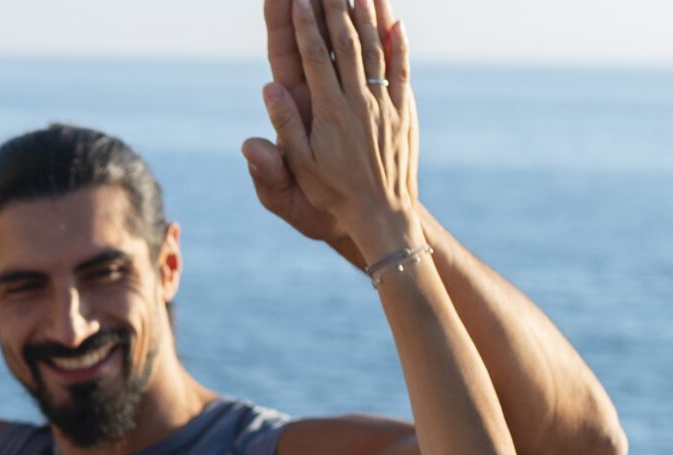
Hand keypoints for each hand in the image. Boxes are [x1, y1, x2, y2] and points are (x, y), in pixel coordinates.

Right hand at [257, 0, 422, 266]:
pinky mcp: (403, 111)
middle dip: (334, 7)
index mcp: (328, 113)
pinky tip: (395, 21)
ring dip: (367, 15)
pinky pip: (401, 69)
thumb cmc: (331, 195)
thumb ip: (284, 126)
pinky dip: (398, 43)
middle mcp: (357, 102)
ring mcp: (384, 103)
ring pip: (375, 49)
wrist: (381, 215)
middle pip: (346, 43)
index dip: (304, 26)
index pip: (313, 58)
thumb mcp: (298, 167)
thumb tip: (269, 88)